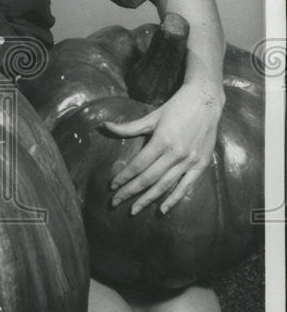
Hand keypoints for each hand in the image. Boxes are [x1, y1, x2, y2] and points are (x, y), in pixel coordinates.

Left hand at [103, 83, 224, 214]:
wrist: (206, 101)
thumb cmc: (175, 107)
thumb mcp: (151, 117)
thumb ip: (128, 127)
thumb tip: (105, 126)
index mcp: (162, 140)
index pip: (138, 165)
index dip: (124, 177)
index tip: (112, 186)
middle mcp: (176, 153)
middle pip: (148, 178)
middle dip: (130, 192)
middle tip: (115, 202)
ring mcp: (190, 161)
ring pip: (165, 185)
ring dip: (148, 199)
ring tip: (133, 210)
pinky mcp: (201, 164)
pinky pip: (186, 186)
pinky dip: (173, 199)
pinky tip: (162, 210)